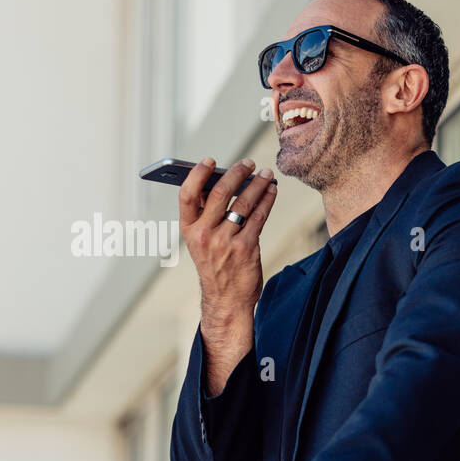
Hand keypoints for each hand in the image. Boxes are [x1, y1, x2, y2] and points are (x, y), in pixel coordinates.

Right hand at [178, 157, 277, 318]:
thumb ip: (208, 216)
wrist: (227, 299)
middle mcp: (204, 235)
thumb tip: (224, 183)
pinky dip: (267, 201)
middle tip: (248, 163)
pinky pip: (259, 217)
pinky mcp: (246, 248)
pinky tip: (272, 191)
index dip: (197, 174)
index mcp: (188, 230)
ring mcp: (225, 242)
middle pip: (220, 193)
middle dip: (236, 174)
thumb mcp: (202, 242)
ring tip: (266, 174)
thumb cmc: (216, 266)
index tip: (210, 160)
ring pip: (243, 203)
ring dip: (258, 184)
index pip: (187, 195)